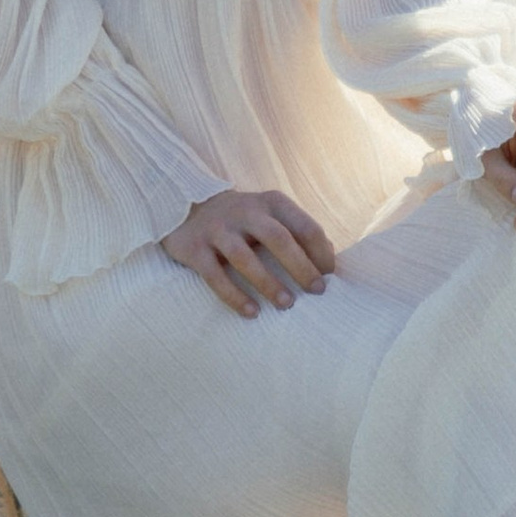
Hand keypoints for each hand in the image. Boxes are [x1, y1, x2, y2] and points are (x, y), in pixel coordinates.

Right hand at [161, 187, 336, 317]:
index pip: (303, 224)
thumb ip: (298, 233)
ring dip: (267, 282)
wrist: (186, 206)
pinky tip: (251, 313)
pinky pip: (214, 275)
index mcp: (270, 203)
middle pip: (277, 237)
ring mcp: (217, 229)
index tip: (329, 276)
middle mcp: (244, 211)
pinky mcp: (194, 247)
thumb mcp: (271, 216)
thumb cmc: (242, 220)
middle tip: (317, 291)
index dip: (320, 251)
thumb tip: (329, 260)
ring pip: (244, 256)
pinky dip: (234, 296)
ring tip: (286, 305)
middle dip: (300, 266)